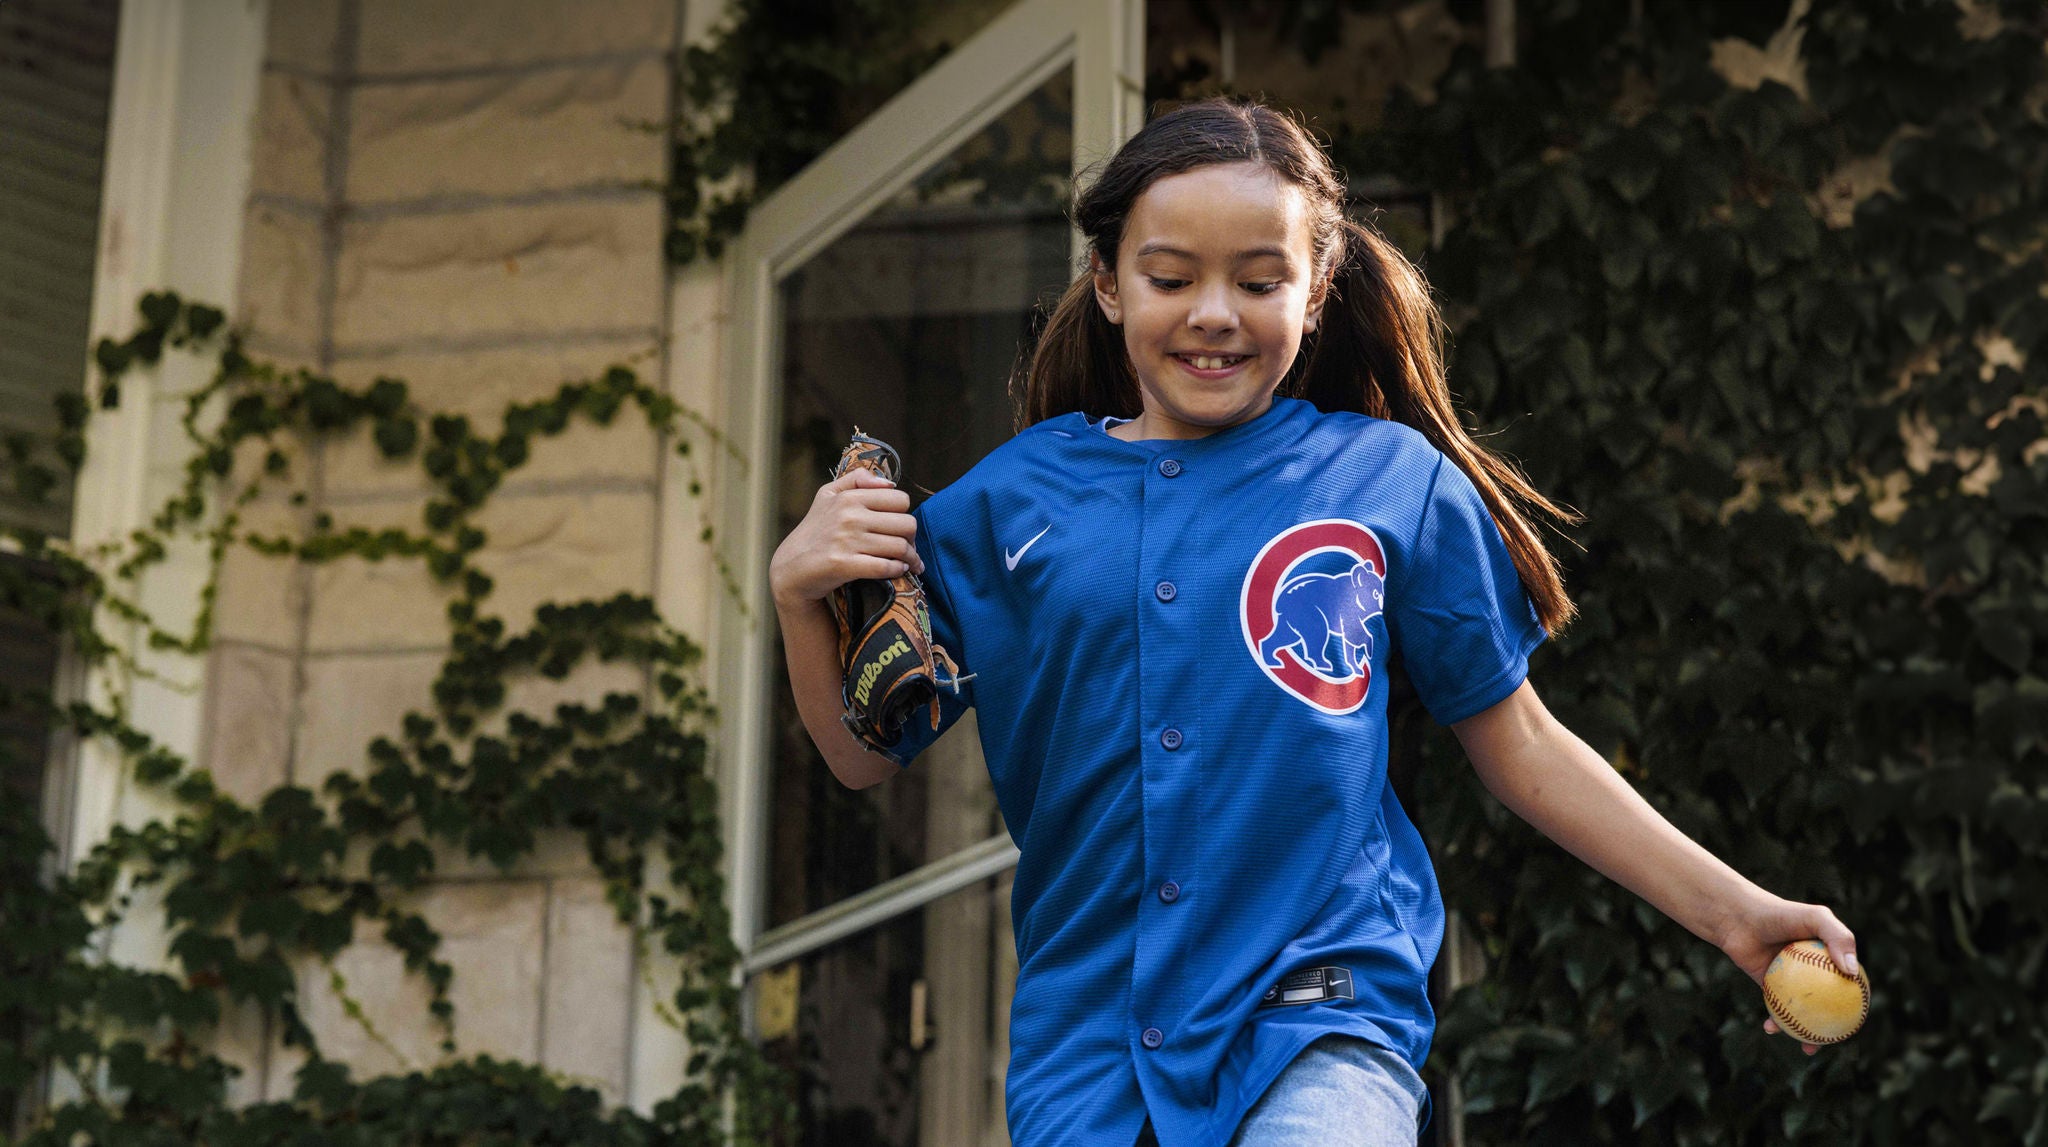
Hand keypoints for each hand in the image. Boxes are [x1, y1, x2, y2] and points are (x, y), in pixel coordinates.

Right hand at [769, 469, 923, 608]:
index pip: (900, 500)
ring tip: (910, 563)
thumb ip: (857, 479)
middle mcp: (850, 516)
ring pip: (900, 547)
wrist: (791, 568)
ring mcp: (847, 541)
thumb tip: (889, 482)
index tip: (901, 527)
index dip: (905, 514)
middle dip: (912, 538)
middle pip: (907, 524)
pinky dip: (897, 570)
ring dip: (911, 558)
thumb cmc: (814, 530)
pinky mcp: (844, 565)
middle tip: (908, 547)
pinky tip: (898, 570)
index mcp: (849, 497)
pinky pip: (886, 567)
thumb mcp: (827, 495)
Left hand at [1718, 894, 1857, 1055]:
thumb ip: (1838, 938)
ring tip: (1807, 1048)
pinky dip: (1775, 1021)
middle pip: (1828, 1005)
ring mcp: (1789, 980)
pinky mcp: (1768, 986)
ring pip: (1801, 1012)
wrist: (1738, 916)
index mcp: (1829, 958)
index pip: (1849, 986)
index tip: (1858, 1022)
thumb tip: (1852, 972)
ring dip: (1805, 1033)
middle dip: (1834, 1027)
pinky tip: (1772, 1028)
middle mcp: (1812, 971)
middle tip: (1835, 1041)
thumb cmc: (1780, 913)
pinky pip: (1775, 1008)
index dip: (1857, 1005)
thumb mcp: (1815, 918)